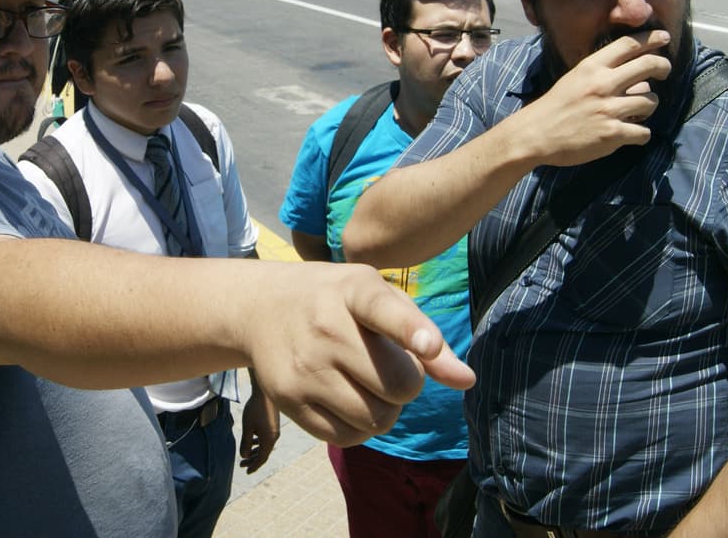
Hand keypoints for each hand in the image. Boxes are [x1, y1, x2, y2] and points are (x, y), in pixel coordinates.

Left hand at [239, 389, 279, 473]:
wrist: (265, 393)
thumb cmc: (255, 409)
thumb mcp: (247, 427)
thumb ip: (246, 443)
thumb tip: (244, 456)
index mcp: (269, 439)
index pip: (262, 458)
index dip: (254, 466)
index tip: (246, 472)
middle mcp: (274, 437)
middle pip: (264, 453)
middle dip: (253, 460)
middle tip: (242, 465)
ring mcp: (275, 431)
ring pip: (265, 446)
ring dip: (255, 452)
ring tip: (245, 455)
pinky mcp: (273, 425)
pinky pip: (266, 439)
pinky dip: (259, 443)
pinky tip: (252, 440)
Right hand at [242, 263, 473, 447]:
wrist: (261, 307)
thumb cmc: (336, 300)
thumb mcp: (377, 297)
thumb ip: (423, 332)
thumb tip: (467, 381)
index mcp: (353, 290)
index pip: (382, 309)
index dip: (410, 329)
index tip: (428, 344)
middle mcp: (325, 328)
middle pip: (397, 385)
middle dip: (406, 385)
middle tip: (389, 368)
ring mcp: (304, 367)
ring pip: (375, 419)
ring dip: (386, 412)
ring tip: (369, 386)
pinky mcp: (288, 399)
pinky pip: (345, 437)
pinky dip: (359, 428)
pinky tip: (349, 401)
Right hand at [519, 29, 672, 166]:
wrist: (535, 134)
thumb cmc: (556, 106)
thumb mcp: (576, 79)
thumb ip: (604, 74)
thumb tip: (639, 78)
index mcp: (592, 67)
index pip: (629, 44)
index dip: (652, 38)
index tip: (664, 37)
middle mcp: (603, 84)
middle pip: (649, 65)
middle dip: (663, 66)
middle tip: (664, 71)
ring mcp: (609, 109)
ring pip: (651, 101)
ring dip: (648, 107)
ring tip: (636, 112)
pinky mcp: (612, 134)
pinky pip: (643, 132)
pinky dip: (640, 134)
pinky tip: (630, 133)